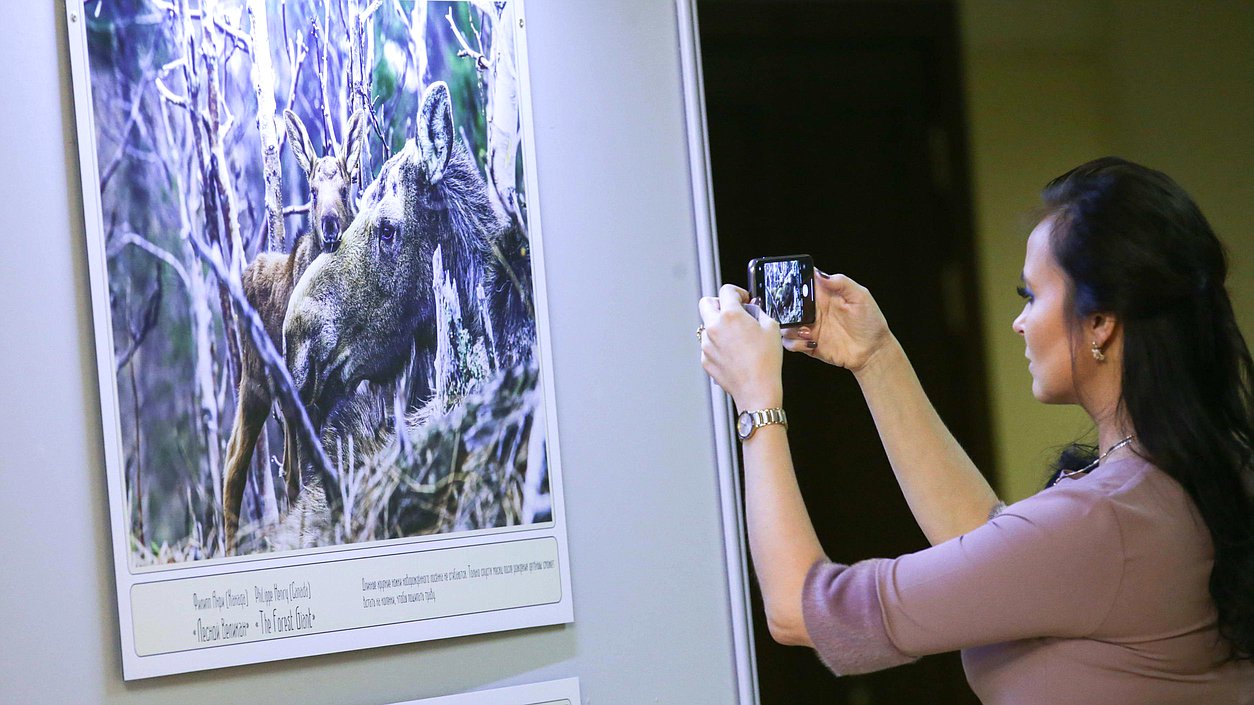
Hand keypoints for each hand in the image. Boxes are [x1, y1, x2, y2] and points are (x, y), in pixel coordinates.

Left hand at [698, 284, 783, 410]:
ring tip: (736, 338)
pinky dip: (718, 344)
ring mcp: (706, 344)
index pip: (727, 290)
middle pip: (706, 303)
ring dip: (719, 326)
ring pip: (706, 325)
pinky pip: (708, 345)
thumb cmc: (766, 362)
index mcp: (730, 315)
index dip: (737, 292)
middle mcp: (714, 327)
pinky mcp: (705, 359)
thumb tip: (752, 309)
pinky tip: (733, 353)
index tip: (743, 299)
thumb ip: (759, 312)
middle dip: (719, 303)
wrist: (757, 389)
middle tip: (732, 311)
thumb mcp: (771, 328)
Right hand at [781, 272, 891, 372]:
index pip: (802, 283)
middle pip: (787, 304)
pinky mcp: (808, 344)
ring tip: (805, 330)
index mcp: (824, 295)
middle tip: (792, 311)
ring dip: (788, 326)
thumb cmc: (870, 323)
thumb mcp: (860, 297)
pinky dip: (794, 343)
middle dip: (783, 306)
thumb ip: (841, 282)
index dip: (791, 281)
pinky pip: (790, 343)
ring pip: (784, 323)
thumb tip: (820, 274)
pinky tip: (810, 342)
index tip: (787, 283)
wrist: (872, 351)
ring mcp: (809, 328)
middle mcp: (813, 310)